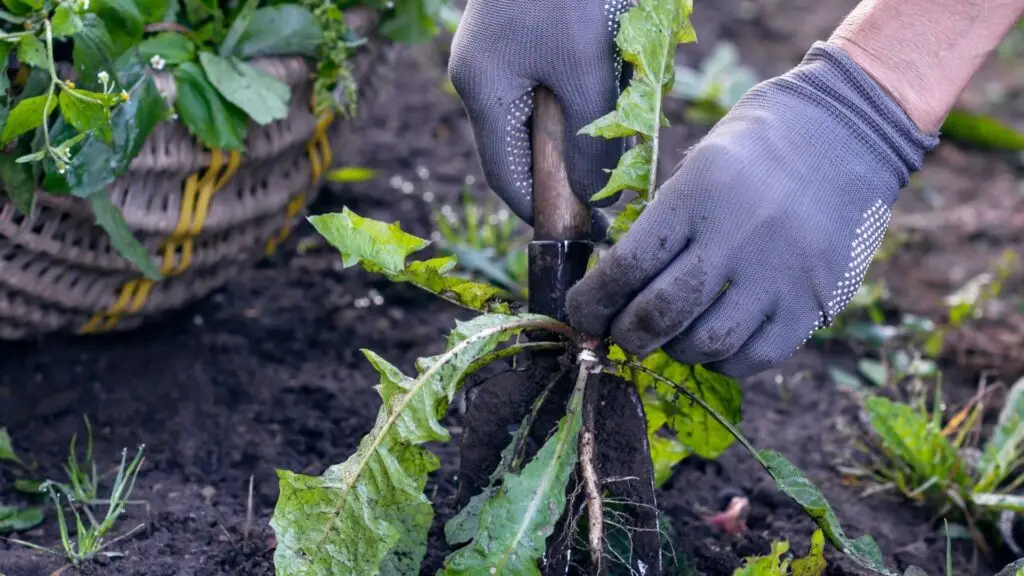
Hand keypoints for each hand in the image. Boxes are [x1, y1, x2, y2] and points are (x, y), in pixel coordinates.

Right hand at [447, 0, 631, 236]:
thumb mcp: (586, 67)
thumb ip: (588, 138)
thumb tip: (593, 196)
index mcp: (483, 90)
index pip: (508, 179)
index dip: (546, 212)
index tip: (590, 232)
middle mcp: (485, 75)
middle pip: (528, 147)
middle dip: (573, 166)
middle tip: (623, 178)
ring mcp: (503, 51)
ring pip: (547, 114)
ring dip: (586, 124)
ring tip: (626, 124)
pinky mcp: (527, 31)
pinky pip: (557, 80)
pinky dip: (587, 90)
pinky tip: (618, 78)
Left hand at [566, 42, 937, 377]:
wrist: (852, 128)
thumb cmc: (759, 143)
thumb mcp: (700, 162)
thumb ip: (664, 222)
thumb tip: (617, 286)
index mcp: (697, 194)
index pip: (627, 266)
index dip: (593, 301)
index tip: (582, 312)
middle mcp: (737, 236)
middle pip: (660, 313)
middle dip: (627, 334)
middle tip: (621, 333)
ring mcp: (780, 272)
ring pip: (706, 343)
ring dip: (675, 349)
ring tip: (671, 335)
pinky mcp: (815, 299)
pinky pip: (756, 356)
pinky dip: (724, 360)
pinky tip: (716, 342)